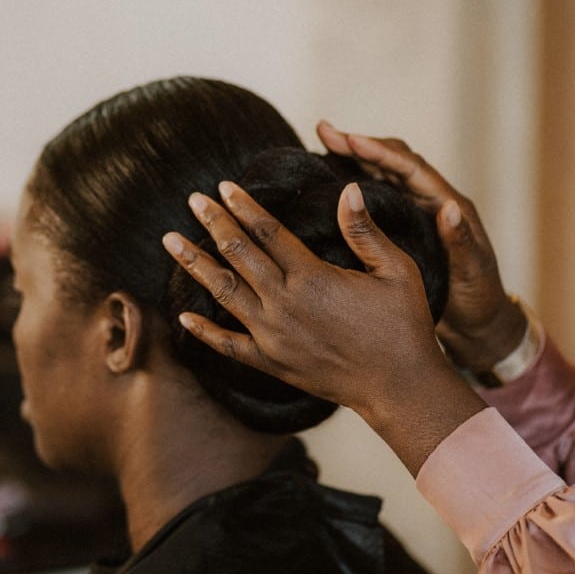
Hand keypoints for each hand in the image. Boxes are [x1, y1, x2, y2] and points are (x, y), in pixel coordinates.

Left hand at [163, 180, 484, 474]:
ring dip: (195, 265)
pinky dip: (203, 329)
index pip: (267, 232)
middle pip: (238, 254)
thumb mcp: (396, 270)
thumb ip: (365, 231)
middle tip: (192, 199)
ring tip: (170, 241)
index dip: (243, 207)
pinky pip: (228, 345)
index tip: (223, 186)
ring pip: (224, 293)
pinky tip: (182, 314)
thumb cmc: (403, 326)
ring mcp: (273, 336)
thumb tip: (348, 189)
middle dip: (213, 223)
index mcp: (313, 277)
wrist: (399, 388)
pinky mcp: (271, 363)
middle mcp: (285, 304)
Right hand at [317, 122, 525, 370]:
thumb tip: (448, 207)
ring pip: (381, 175)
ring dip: (353, 159)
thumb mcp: (471, 272)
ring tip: (322, 143)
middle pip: (392, 162)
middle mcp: (430, 201)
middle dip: (359, 145)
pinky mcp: (402, 226)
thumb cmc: (479, 298)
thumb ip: (460, 241)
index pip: (411, 169)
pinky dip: (353, 183)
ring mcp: (414, 212)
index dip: (380, 153)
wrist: (478, 323)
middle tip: (324, 131)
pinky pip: (375, 196)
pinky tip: (329, 180)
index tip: (350, 139)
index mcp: (448, 205)